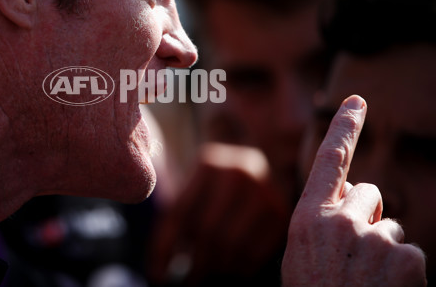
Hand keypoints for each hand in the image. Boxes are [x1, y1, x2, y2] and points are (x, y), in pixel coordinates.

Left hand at [148, 143, 289, 284]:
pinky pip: (256, 252)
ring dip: (217, 269)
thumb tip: (159, 272)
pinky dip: (240, 270)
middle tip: (190, 282)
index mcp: (208, 163)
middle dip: (196, 264)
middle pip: (208, 231)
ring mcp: (263, 190)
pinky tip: (232, 271)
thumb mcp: (194, 193)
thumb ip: (174, 223)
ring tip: (210, 275)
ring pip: (232, 245)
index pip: (180, 213)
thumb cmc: (217, 189)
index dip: (165, 248)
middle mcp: (237, 172)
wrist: (260, 168)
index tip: (158, 276)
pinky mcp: (281, 211)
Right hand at [282, 95, 425, 285]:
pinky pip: (412, 253)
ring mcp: (372, 238)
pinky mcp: (405, 258)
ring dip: (386, 250)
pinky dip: (405, 274)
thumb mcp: (304, 258)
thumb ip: (321, 222)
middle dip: (369, 215)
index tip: (357, 100)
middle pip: (369, 194)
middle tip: (357, 255)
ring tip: (367, 283)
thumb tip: (351, 193)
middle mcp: (339, 221)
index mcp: (308, 219)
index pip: (327, 161)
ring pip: (392, 227)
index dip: (343, 127)